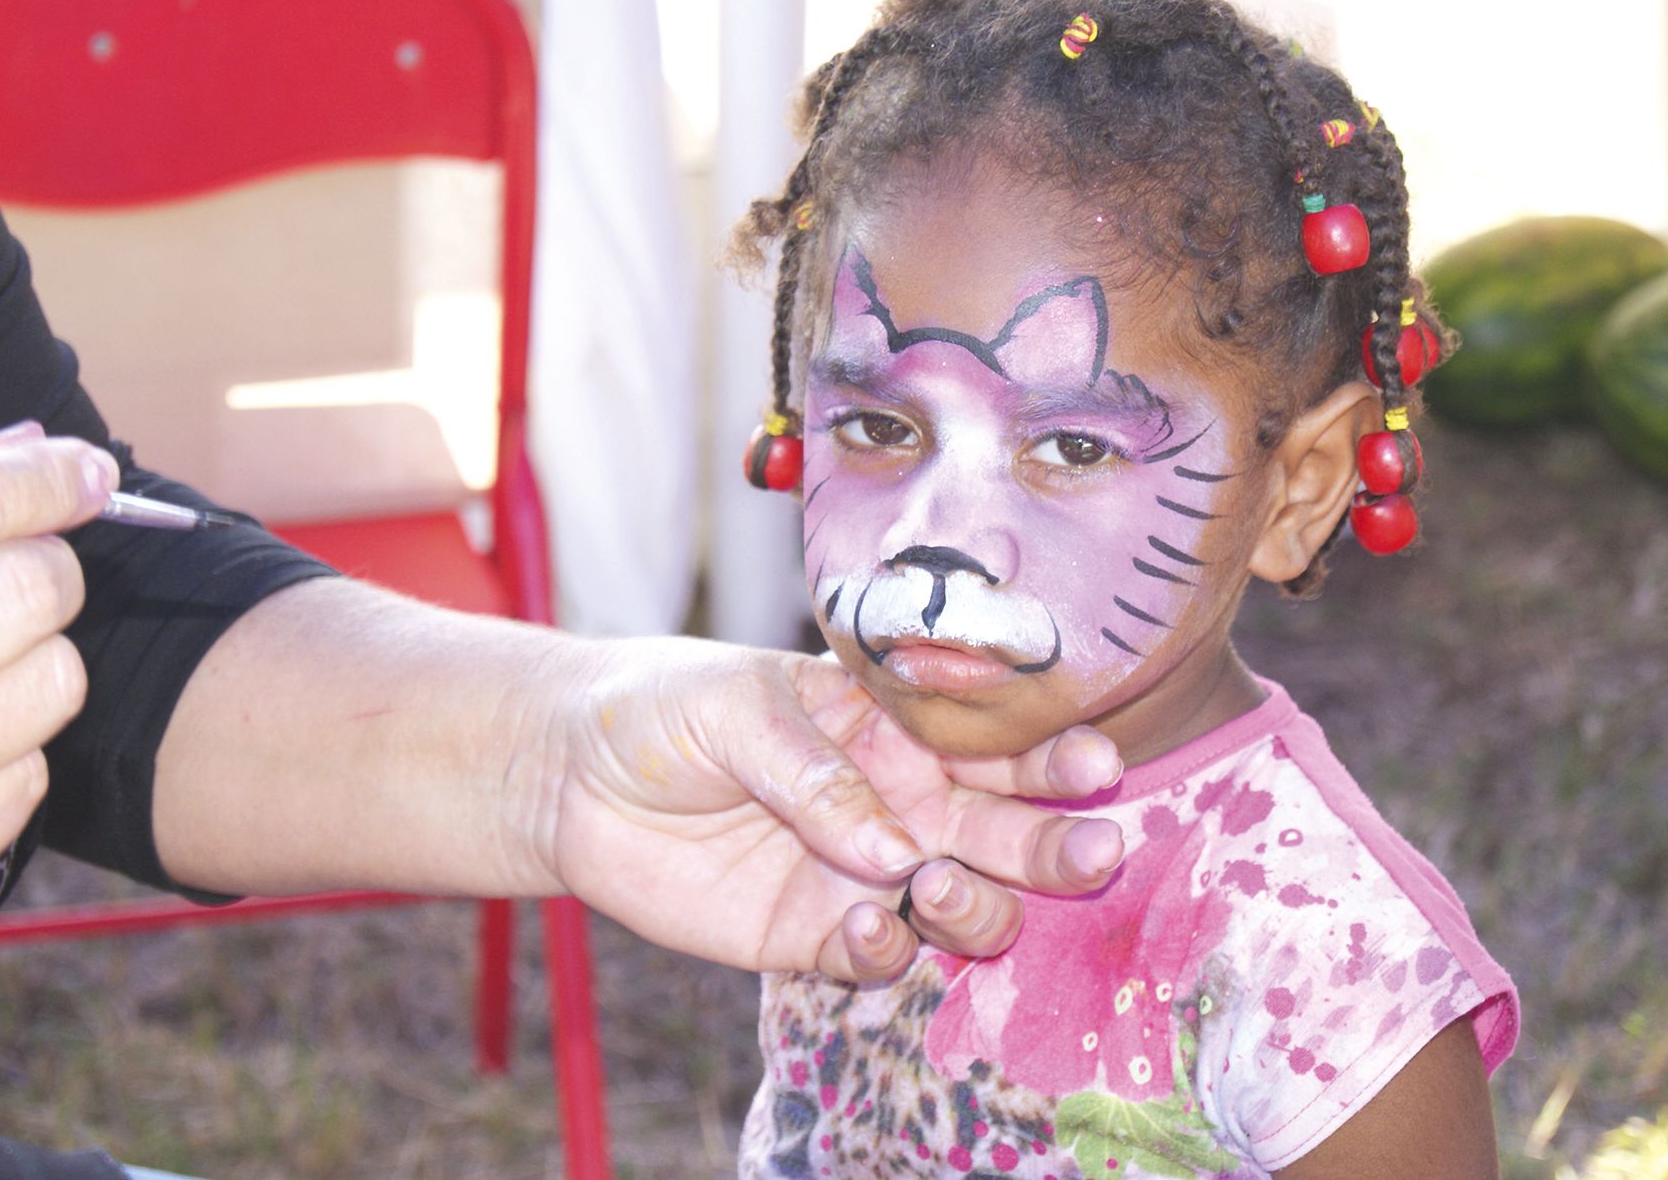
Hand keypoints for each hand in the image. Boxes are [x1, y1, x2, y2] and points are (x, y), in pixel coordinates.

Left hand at [533, 636, 1125, 980]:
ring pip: (963, 909)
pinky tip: (865, 929)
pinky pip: (877, 960)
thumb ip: (820, 775)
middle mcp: (899, 807)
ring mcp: (860, 876)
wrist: (572, 776)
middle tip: (1093, 852)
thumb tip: (897, 851)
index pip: (996, 745)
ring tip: (937, 887)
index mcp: (897, 732)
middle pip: (1006, 835)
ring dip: (976, 908)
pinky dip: (885, 953)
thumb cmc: (667, 708)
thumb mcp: (743, 708)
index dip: (1054, 756)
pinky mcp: (810, 936)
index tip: (1095, 764)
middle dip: (1058, 846)